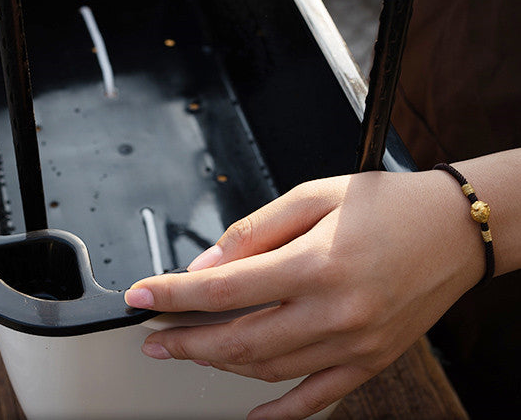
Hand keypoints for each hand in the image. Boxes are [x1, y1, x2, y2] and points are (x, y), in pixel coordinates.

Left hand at [124, 171, 481, 418]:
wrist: (453, 229)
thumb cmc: (385, 204)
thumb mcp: (313, 195)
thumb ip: (256, 230)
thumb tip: (208, 263)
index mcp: (315, 263)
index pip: (223, 289)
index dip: (173, 294)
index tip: (140, 297)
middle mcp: (334, 312)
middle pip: (239, 340)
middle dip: (185, 340)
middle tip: (152, 337)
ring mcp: (354, 344)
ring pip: (269, 369)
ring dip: (220, 364)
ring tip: (188, 351)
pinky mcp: (371, 361)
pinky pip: (317, 398)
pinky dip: (279, 410)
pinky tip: (250, 411)